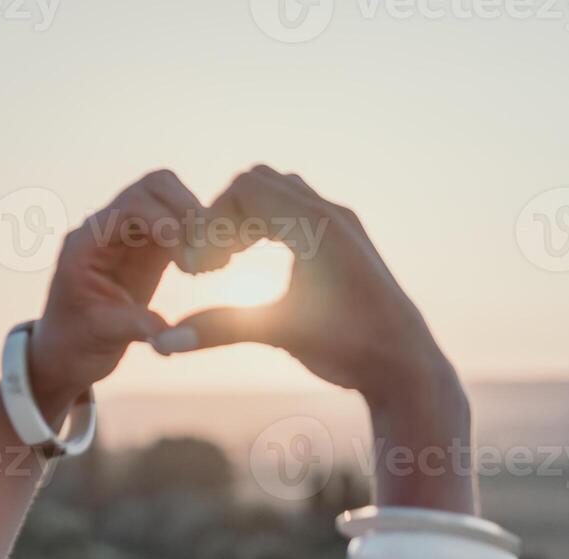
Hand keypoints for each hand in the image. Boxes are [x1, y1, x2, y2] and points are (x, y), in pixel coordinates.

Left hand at [26, 170, 203, 412]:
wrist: (68, 353)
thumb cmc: (74, 343)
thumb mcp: (101, 335)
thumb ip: (136, 327)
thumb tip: (175, 334)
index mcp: (86, 243)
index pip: (130, 205)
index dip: (165, 219)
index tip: (188, 253)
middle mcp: (106, 230)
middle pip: (153, 187)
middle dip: (185, 209)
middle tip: (208, 247)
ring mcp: (129, 236)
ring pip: (169, 200)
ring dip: (195, 220)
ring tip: (211, 257)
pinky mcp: (148, 250)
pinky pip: (178, 225)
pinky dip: (197, 236)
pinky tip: (208, 263)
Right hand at [153, 165, 455, 412]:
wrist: (406, 365)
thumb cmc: (348, 349)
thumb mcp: (278, 333)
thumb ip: (219, 329)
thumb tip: (162, 341)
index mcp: (315, 225)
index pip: (244, 188)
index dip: (211, 221)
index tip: (201, 265)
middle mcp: (331, 214)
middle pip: (259, 182)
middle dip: (226, 215)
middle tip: (213, 261)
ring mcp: (343, 224)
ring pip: (280, 193)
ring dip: (248, 218)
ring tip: (232, 262)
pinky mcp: (349, 240)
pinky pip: (299, 211)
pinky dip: (270, 226)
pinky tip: (260, 264)